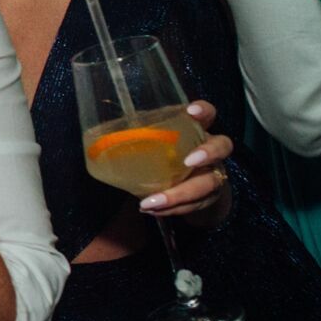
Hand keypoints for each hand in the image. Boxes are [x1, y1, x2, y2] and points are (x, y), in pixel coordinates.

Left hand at [138, 100, 233, 225]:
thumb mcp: (157, 144)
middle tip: (187, 162)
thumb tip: (98, 139)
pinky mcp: (209, 197)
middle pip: (222, 146)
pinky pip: (196, 204)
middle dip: (207, 153)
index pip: (208, 113)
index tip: (192, 111)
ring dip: (179, 194)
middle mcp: (211, 149)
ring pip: (208, 183)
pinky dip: (173, 209)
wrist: (193, 188)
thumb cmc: (168, 156)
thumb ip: (140, 138)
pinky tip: (153, 210)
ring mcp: (214, 173)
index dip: (204, 110)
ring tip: (152, 202)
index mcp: (196, 129)